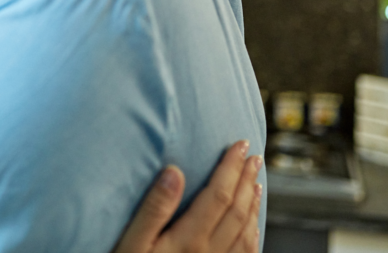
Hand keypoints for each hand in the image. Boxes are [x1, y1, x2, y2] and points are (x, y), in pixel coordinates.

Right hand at [113, 140, 262, 252]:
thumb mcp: (131, 243)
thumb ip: (154, 208)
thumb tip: (175, 172)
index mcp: (189, 239)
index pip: (218, 194)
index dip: (230, 167)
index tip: (237, 145)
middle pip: (236, 209)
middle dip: (245, 179)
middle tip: (251, 155)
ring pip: (245, 230)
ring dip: (253, 202)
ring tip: (256, 181)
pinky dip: (252, 235)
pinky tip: (252, 226)